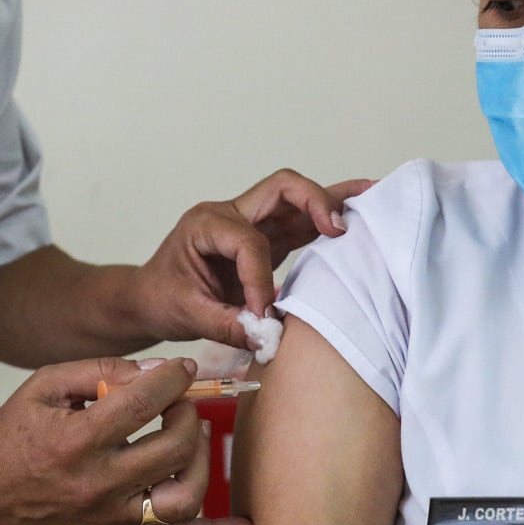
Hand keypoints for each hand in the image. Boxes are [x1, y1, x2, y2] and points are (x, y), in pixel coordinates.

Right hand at [0, 356, 251, 524]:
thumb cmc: (14, 433)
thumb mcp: (46, 384)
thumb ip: (101, 371)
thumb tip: (155, 371)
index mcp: (78, 440)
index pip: (143, 403)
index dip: (173, 378)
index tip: (182, 368)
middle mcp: (99, 483)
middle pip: (173, 447)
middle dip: (188, 414)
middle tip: (180, 401)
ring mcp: (112, 515)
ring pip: (184, 495)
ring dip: (203, 460)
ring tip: (193, 437)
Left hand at [130, 169, 374, 351]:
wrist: (149, 298)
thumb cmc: (162, 299)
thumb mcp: (187, 315)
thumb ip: (227, 323)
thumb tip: (267, 336)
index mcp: (206, 224)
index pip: (248, 241)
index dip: (260, 278)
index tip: (262, 313)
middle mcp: (231, 214)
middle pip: (281, 188)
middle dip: (313, 202)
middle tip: (340, 227)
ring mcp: (252, 223)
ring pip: (297, 200)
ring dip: (332, 201)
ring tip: (374, 197)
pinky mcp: (267, 238)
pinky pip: (301, 222)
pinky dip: (329, 217)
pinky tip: (359, 215)